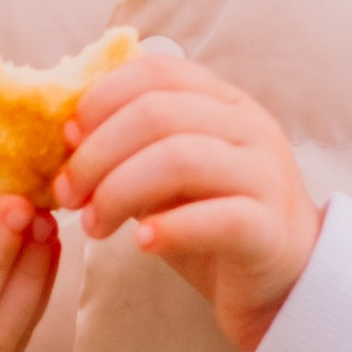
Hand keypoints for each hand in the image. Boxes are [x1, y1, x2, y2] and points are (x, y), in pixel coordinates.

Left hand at [52, 51, 320, 351]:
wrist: (284, 279)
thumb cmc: (215, 220)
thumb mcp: (171, 172)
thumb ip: (134, 146)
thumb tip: (68, 133)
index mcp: (225, 102)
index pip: (157, 72)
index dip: (101, 100)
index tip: (67, 139)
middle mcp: (250, 128)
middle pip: (158, 114)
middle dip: (97, 153)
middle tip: (69, 194)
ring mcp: (266, 176)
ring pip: (181, 159)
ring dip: (119, 192)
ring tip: (94, 226)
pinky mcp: (271, 229)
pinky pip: (218, 218)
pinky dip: (170, 228)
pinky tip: (142, 243)